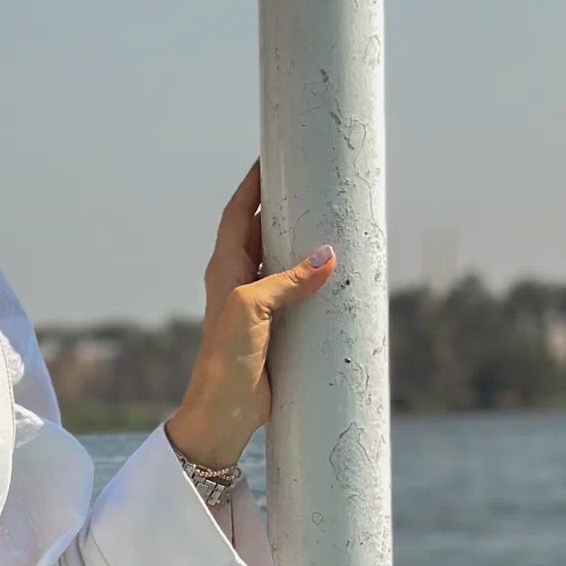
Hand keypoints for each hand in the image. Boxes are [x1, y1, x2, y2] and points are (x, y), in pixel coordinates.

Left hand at [166, 160, 335, 472]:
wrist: (224, 413)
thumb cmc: (226, 360)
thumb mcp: (252, 311)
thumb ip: (286, 281)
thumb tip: (329, 254)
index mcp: (225, 267)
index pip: (240, 212)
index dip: (255, 182)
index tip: (274, 153)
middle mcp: (240, 280)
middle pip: (265, 229)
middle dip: (287, 204)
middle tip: (317, 180)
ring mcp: (259, 303)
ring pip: (285, 259)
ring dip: (306, 239)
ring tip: (336, 216)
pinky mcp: (277, 327)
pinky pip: (300, 290)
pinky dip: (318, 276)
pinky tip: (341, 271)